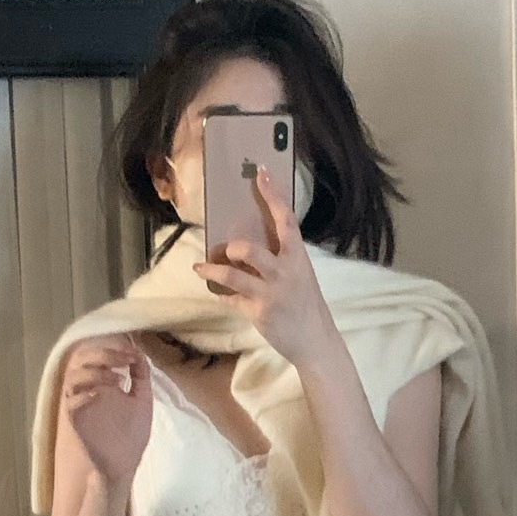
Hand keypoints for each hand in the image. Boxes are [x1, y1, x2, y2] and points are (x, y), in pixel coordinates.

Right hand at [60, 334, 152, 484]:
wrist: (123, 466)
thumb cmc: (131, 436)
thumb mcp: (142, 402)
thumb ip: (141, 378)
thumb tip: (139, 354)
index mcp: (102, 382)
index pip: (97, 354)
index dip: (113, 348)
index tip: (133, 355)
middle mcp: (88, 389)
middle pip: (81, 358)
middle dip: (104, 354)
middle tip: (124, 360)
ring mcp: (79, 404)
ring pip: (72, 377)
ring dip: (95, 372)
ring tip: (118, 381)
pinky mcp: (74, 421)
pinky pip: (69, 402)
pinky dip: (83, 394)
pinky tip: (101, 395)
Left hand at [195, 165, 342, 372]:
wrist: (316, 341)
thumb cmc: (306, 305)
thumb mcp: (300, 276)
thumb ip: (280, 260)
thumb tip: (249, 245)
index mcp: (298, 258)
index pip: (285, 221)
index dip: (272, 196)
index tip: (261, 174)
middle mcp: (284, 273)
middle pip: (250, 250)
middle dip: (234, 248)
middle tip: (228, 249)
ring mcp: (270, 294)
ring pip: (233, 276)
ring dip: (214, 269)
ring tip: (200, 266)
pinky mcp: (258, 313)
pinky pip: (232, 299)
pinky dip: (223, 295)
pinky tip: (219, 293)